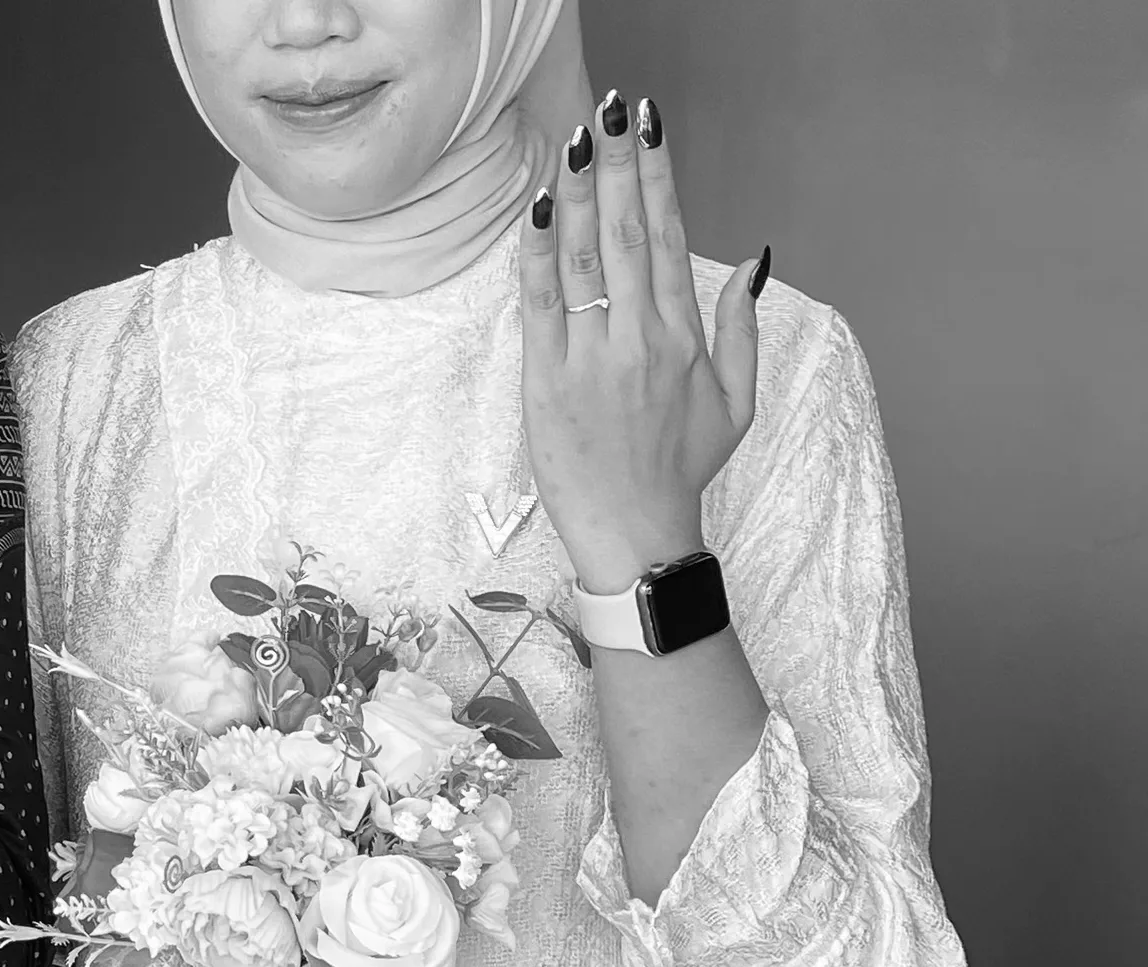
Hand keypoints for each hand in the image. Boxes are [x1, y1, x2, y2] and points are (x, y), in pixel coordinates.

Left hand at [520, 91, 764, 592]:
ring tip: (575, 140)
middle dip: (619, 165)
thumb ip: (741, 326)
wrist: (637, 532)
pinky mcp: (549, 381)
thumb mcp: (737, 400)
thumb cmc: (681, 469)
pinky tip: (537, 209)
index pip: (669, 236)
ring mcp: (594, 358)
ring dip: (578, 193)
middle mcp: (641, 338)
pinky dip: (538, 254)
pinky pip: (542, 304)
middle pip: (628, 232)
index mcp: (684, 336)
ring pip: (585, 258)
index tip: (648, 129)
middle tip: (612, 110)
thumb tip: (753, 260)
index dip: (657, 176)